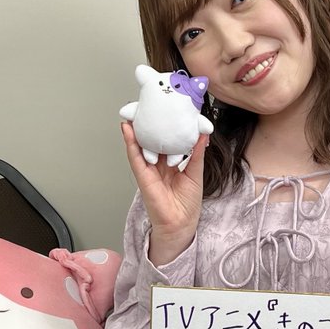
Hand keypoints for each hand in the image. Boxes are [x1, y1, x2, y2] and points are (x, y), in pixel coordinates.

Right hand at [121, 122, 207, 265]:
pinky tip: (127, 130)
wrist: (181, 224)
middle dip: (149, 123)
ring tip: (132, 111)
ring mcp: (149, 169)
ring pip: (140, 145)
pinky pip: (135, 157)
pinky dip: (131, 143)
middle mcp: (158, 164)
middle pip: (152, 139)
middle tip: (147, 105)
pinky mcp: (143, 176)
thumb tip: (202, 134)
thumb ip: (195, 153)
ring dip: (135, 129)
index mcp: (171, 162)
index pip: (167, 139)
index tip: (166, 109)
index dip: (165, 125)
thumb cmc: (188, 203)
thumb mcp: (195, 172)